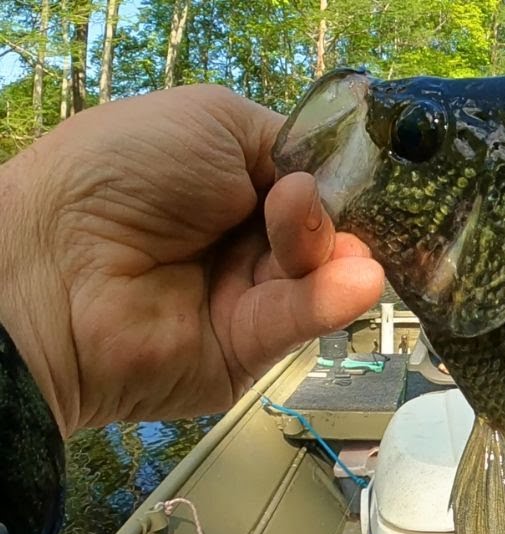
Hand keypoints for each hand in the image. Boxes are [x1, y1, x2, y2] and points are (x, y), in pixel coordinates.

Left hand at [0, 85, 384, 435]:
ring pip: (318, 276)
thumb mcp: (211, 120)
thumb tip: (326, 184)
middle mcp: (240, 241)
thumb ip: (285, 144)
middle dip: (324, 218)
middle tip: (297, 208)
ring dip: (329, 254)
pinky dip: (330, 299)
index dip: (331, 181)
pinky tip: (355, 279)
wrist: (56, 264)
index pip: (309, 184)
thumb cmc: (120, 175)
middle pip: (321, 231)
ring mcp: (245, 297)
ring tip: (329, 246)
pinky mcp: (248, 350)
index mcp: (229, 185)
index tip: (341, 176)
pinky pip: (299, 322)